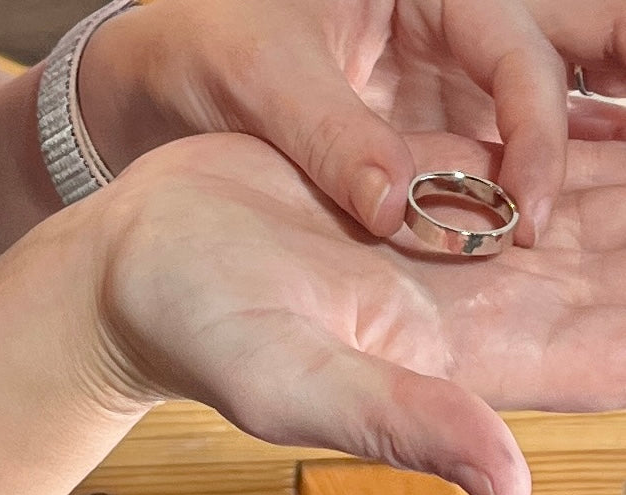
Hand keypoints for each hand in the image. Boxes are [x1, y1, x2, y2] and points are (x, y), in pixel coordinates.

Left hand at [80, 0, 625, 246]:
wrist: (167, 80)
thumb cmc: (205, 49)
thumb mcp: (263, 79)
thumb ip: (330, 136)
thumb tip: (394, 208)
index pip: (516, 49)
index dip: (534, 132)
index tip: (523, 213)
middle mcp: (446, 28)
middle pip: (570, 43)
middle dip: (615, 100)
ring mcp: (441, 80)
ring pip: (548, 93)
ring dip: (594, 140)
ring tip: (620, 207)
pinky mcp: (424, 127)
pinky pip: (498, 145)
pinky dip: (535, 172)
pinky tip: (558, 214)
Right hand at [88, 131, 625, 494]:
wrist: (139, 266)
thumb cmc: (195, 331)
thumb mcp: (290, 385)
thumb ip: (397, 423)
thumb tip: (512, 487)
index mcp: (452, 356)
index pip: (602, 354)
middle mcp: (459, 302)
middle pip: (605, 277)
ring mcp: (434, 240)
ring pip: (570, 213)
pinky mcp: (404, 185)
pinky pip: (508, 160)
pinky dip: (565, 136)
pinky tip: (604, 113)